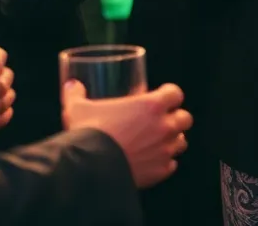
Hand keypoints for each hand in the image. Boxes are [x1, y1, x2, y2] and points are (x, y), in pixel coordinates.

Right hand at [62, 81, 192, 188]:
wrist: (90, 169)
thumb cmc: (89, 133)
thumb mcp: (78, 108)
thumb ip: (76, 94)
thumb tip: (72, 85)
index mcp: (151, 106)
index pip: (175, 93)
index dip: (170, 94)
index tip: (162, 96)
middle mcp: (164, 127)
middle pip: (185, 118)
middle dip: (176, 118)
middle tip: (161, 120)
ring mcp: (164, 151)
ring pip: (181, 142)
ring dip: (172, 140)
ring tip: (158, 141)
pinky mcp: (160, 172)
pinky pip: (171, 165)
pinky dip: (164, 163)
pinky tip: (152, 161)